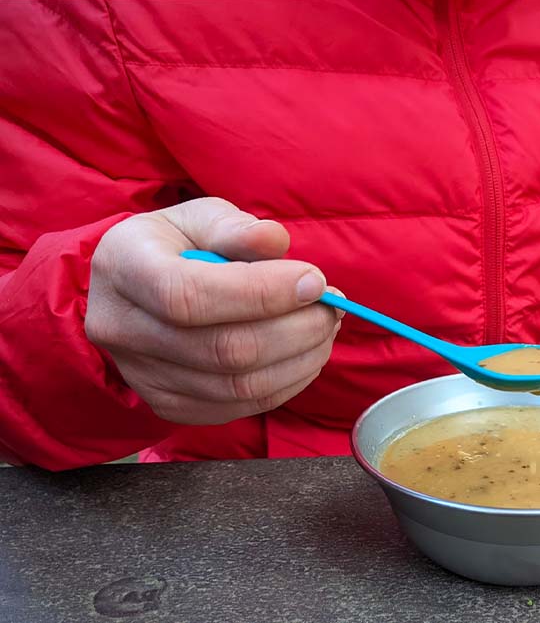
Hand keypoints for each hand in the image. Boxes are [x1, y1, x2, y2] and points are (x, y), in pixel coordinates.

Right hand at [85, 197, 342, 424]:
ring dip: (301, 359)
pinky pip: (241, 406)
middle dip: (296, 329)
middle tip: (332, 307)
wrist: (132, 291)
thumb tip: (275, 241)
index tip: (315, 281)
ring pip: (238, 386)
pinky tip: (305, 354)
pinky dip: (287, 383)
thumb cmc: (175, 246)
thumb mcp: (199, 218)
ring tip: (325, 328)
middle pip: (223, 349)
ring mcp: (143, 376)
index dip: (262, 293)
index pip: (190, 295)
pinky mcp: (170, 406)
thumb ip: (236, 228)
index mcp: (124, 269)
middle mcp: (122, 329)